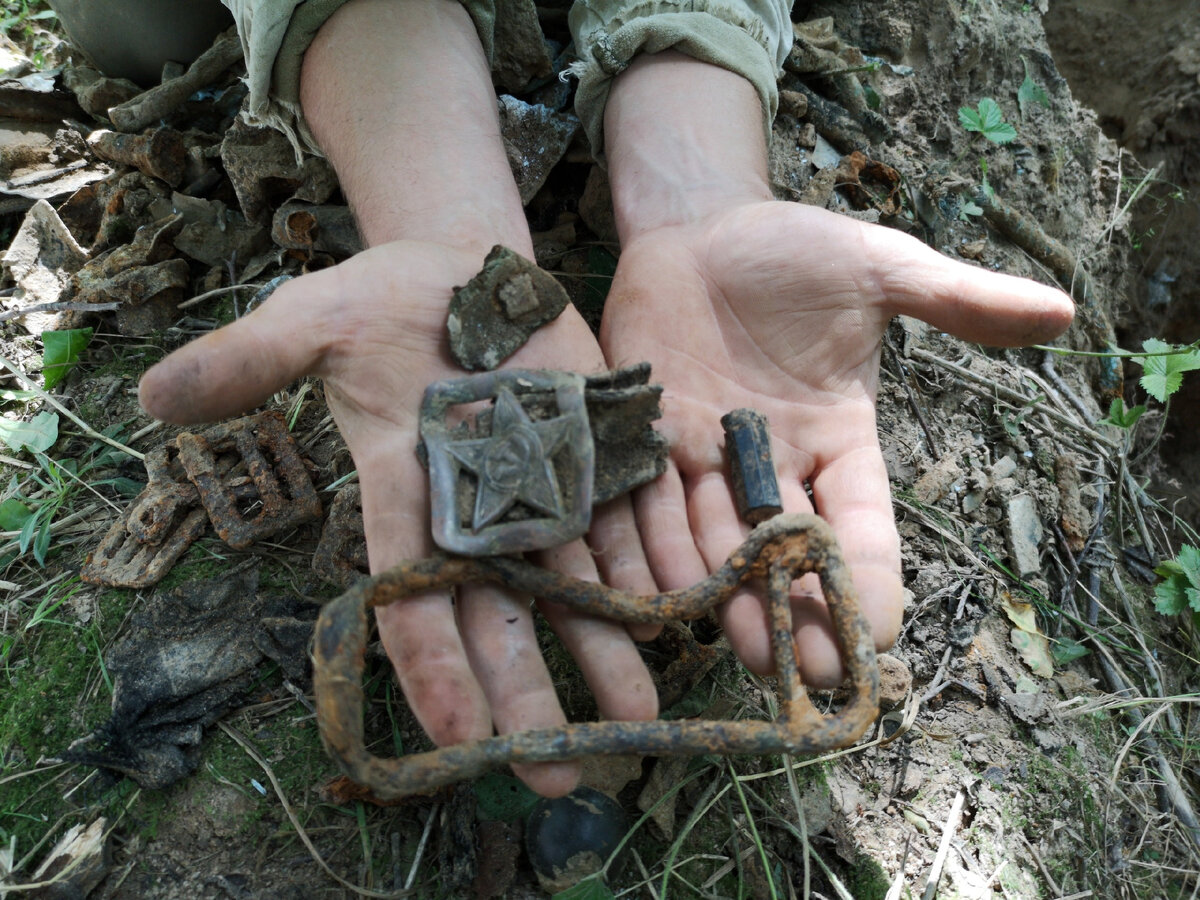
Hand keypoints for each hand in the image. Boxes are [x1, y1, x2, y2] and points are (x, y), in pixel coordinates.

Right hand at [139, 240, 658, 794]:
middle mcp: (476, 509)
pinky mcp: (597, 453)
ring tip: (640, 719)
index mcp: (405, 491)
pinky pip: (630, 519)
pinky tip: (682, 620)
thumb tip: (154, 393)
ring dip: (606, 650)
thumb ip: (249, 359)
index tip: (459, 741)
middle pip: (502, 612)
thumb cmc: (380, 301)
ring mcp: (543, 486)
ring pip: (577, 583)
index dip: (434, 668)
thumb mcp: (312, 319)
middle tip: (558, 775)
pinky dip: (654, 568)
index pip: (413, 594)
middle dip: (527, 694)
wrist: (464, 270)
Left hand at [600, 200, 1073, 684]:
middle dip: (794, 608)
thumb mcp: (878, 268)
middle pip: (785, 551)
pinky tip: (652, 595)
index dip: (871, 576)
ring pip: (711, 541)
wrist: (699, 229)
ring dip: (722, 594)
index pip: (862, 522)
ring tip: (735, 646)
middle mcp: (770, 466)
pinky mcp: (644, 443)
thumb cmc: (793, 250)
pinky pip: (643, 506)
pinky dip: (646, 550)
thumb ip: (953, 298)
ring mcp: (702, 461)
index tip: (881, 632)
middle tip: (803, 668)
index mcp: (837, 440)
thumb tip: (1061, 311)